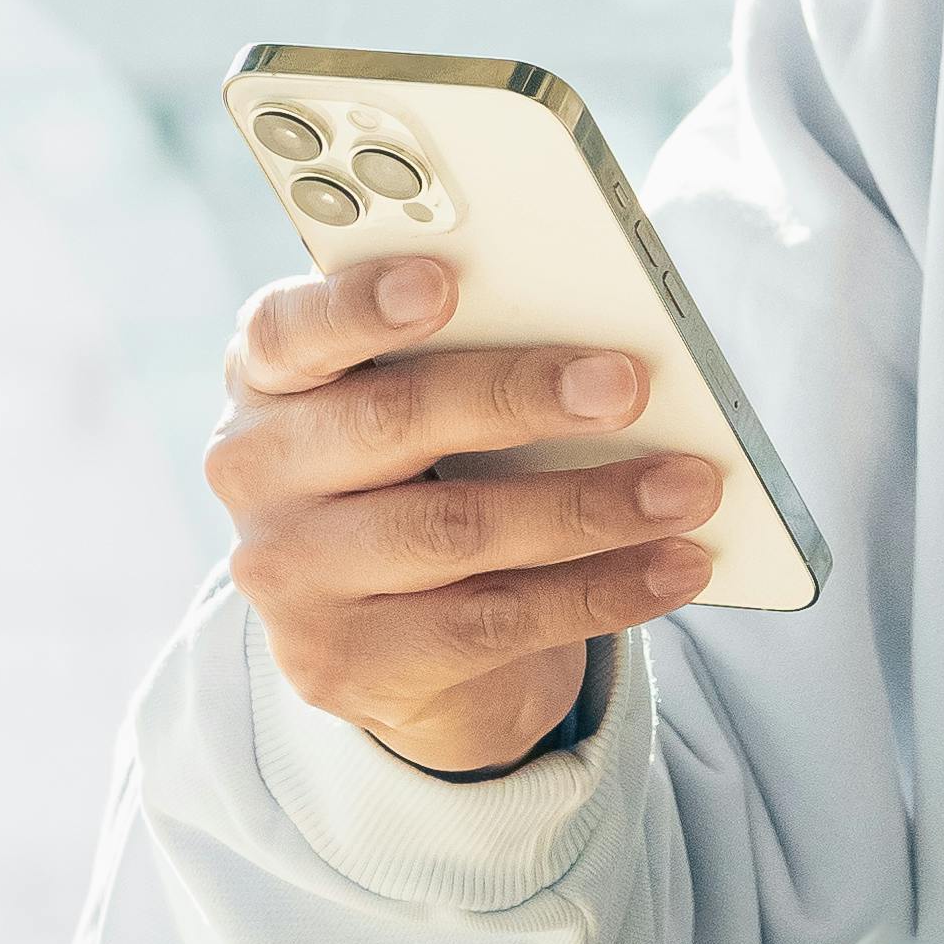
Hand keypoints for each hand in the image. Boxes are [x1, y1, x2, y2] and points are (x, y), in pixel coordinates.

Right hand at [206, 255, 723, 776]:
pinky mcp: (347, 664)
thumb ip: (461, 355)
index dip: (361, 305)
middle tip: (627, 384)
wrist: (393, 638)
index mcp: (267, 378)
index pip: (289, 330)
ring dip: (591, 506)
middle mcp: (257, 473)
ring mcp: (290, 578)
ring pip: (455, 530)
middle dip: (520, 397)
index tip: (446, 280)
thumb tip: (596, 341)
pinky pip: (494, 623)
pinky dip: (603, 589)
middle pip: (391, 422)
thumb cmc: (422, 472)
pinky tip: (675, 565)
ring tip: (687, 486)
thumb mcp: (415, 402)